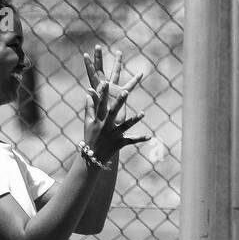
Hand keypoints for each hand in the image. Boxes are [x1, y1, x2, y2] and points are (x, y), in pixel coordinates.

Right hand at [81, 45, 149, 162]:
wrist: (93, 156)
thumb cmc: (90, 136)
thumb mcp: (88, 122)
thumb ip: (89, 107)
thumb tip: (89, 93)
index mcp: (98, 120)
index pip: (100, 104)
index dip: (102, 93)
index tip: (105, 83)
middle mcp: (106, 126)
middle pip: (113, 112)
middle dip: (119, 102)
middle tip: (126, 91)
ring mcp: (114, 135)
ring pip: (126, 126)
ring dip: (135, 120)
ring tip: (143, 113)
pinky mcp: (120, 143)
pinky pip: (132, 140)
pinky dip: (140, 139)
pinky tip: (150, 136)